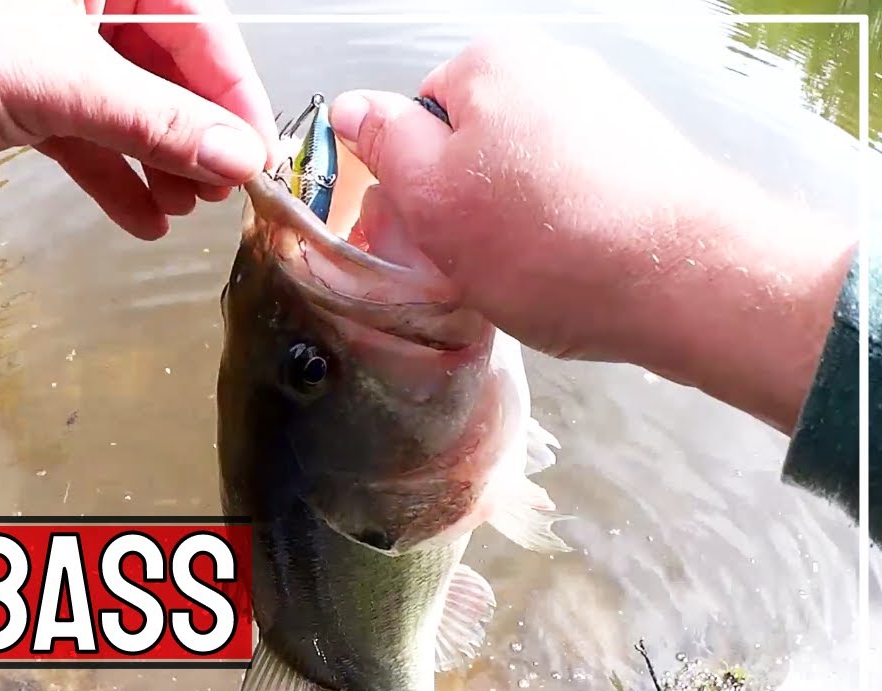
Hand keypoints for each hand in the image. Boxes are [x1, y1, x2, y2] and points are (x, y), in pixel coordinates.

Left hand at [0, 0, 280, 239]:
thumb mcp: (62, 82)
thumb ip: (159, 121)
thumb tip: (241, 158)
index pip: (200, 24)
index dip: (234, 93)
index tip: (258, 155)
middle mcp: (81, 0)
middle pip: (167, 67)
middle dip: (194, 134)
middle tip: (220, 192)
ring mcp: (47, 47)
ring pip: (127, 105)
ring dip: (159, 160)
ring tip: (183, 210)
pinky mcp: (17, 93)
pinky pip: (84, 133)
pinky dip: (112, 173)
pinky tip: (142, 217)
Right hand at [329, 34, 855, 433]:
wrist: (684, 280)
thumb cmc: (551, 243)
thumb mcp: (432, 197)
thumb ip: (383, 142)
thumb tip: (352, 111)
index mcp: (492, 64)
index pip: (415, 117)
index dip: (414, 181)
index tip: (429, 226)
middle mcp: (553, 71)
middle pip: (471, 143)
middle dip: (465, 201)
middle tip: (474, 257)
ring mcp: (603, 111)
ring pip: (520, 174)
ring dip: (512, 221)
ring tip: (530, 268)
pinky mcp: (640, 158)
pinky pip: (570, 193)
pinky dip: (561, 228)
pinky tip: (570, 265)